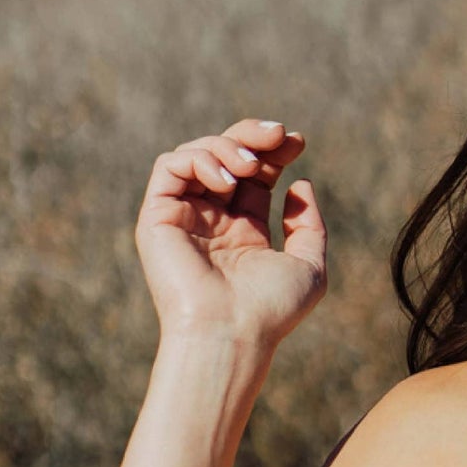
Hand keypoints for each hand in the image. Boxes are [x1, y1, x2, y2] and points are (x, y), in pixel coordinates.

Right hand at [133, 117, 326, 363]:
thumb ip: (309, 226)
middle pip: (226, 156)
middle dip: (252, 136)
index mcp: (244, 232)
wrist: (231, 333)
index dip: (274, 151)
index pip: (255, 176)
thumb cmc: (270, 310)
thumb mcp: (309, 266)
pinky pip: (170, 167)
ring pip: (196, 154)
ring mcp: (184, 217)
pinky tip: (226, 179)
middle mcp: (212, 221)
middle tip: (278, 133)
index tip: (297, 141)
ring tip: (250, 166)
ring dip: (228, 147)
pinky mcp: (158, 217)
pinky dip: (199, 159)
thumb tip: (300, 185)